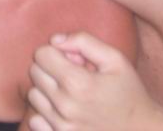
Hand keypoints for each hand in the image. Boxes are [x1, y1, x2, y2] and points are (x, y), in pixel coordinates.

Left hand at [27, 32, 162, 130]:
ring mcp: (62, 127)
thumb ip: (84, 41)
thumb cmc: (129, 93)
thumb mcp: (115, 59)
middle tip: (74, 75)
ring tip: (71, 94)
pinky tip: (64, 112)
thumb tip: (55, 40)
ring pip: (33, 95)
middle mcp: (66, 106)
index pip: (42, 54)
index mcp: (78, 83)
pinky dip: (44, 113)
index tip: (74, 60)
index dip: (57, 52)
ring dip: (47, 90)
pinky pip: (34, 120)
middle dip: (51, 68)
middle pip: (35, 72)